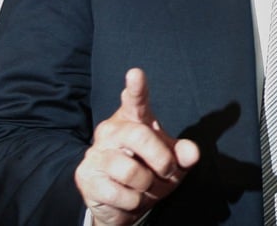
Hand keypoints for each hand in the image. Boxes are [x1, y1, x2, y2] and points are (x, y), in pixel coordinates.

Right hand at [75, 68, 199, 224]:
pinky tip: (129, 197)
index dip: (136, 88)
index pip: (136, 100)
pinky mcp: (86, 176)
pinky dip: (134, 202)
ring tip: (146, 187)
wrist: (121, 203)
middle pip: (140, 136)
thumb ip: (184, 154)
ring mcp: (96, 152)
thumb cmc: (149, 171)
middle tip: (168, 171)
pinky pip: (121, 194)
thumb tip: (191, 154)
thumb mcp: (173, 162)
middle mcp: (112, 130)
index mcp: (134, 119)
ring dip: (148, 186)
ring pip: (131, 171)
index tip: (136, 74)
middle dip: (162, 160)